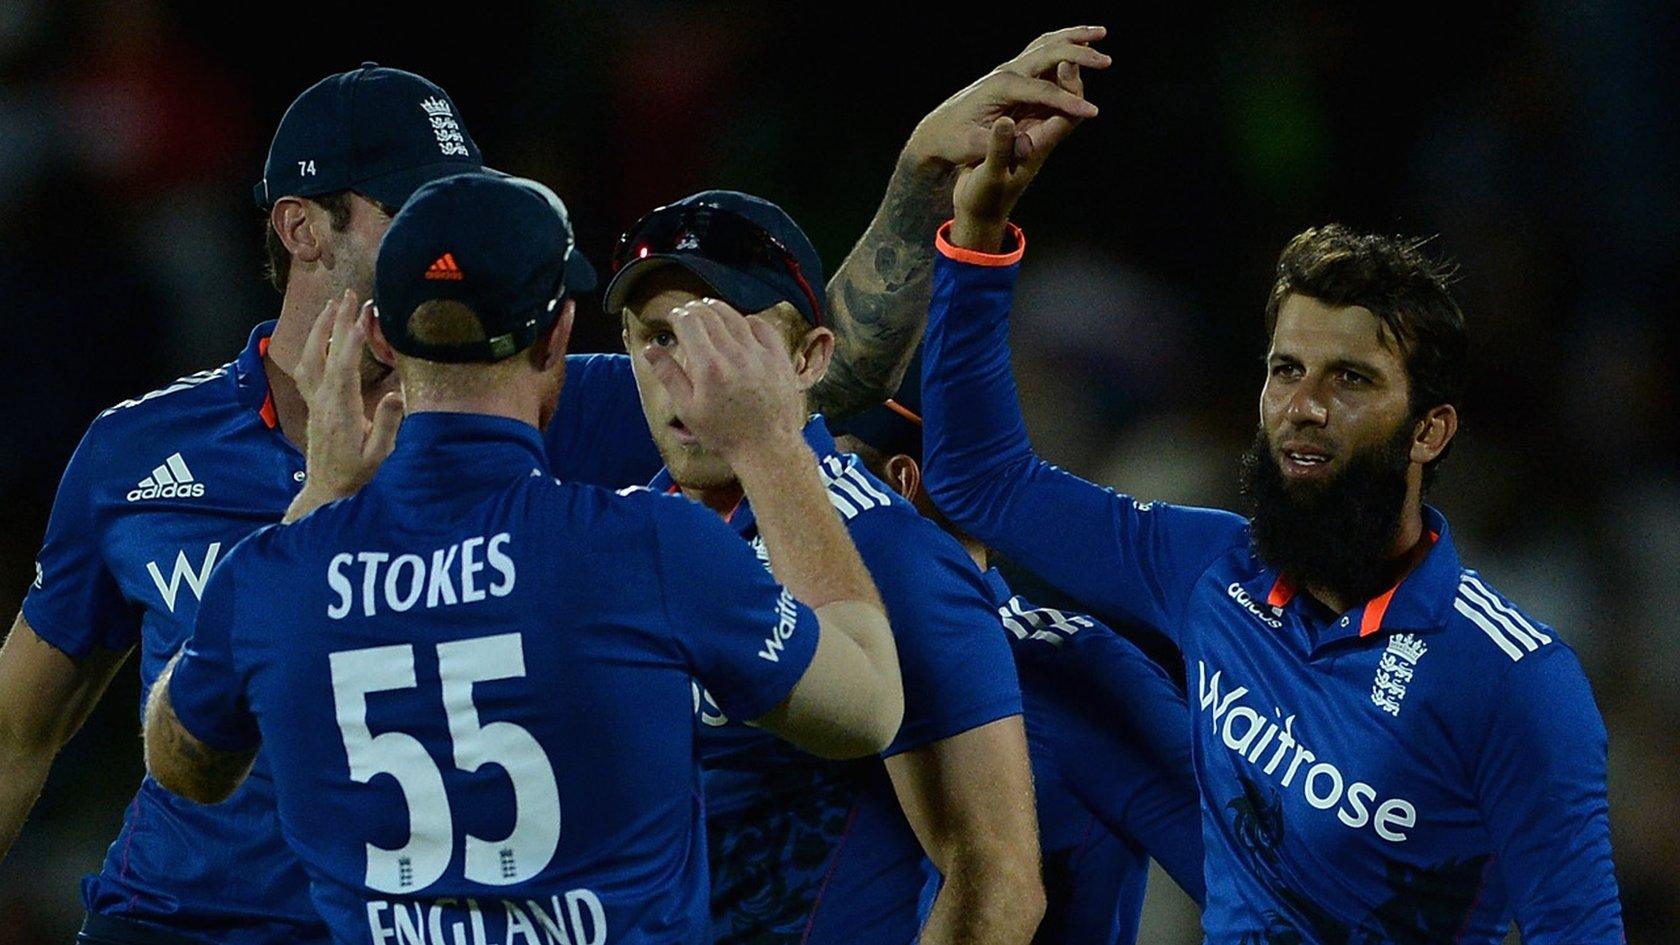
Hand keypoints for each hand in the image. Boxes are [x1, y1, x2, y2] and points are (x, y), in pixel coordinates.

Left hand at [288, 290, 403, 517]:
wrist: (327, 491)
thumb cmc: (356, 475)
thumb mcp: (378, 455)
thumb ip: (387, 425)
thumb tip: (397, 395)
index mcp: (340, 410)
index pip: (344, 367)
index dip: (351, 340)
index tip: (362, 315)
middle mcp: (323, 401)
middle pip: (326, 353)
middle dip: (338, 322)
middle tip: (350, 296)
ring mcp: (316, 402)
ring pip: (311, 357)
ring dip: (321, 329)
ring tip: (333, 307)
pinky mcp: (314, 405)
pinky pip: (308, 368)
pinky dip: (315, 346)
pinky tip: (323, 336)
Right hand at [641, 299, 807, 461]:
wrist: (767, 447)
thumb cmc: (725, 433)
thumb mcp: (688, 410)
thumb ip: (668, 375)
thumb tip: (650, 350)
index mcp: (708, 367)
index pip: (689, 322)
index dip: (677, 315)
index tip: (674, 318)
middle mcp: (734, 354)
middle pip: (710, 314)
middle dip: (695, 309)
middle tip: (688, 314)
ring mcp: (759, 354)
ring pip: (735, 316)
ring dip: (719, 309)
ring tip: (709, 310)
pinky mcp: (778, 357)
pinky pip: (762, 326)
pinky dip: (748, 320)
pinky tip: (741, 324)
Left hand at [903, 26, 1107, 171]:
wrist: (936, 130)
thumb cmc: (953, 141)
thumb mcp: (970, 147)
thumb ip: (997, 145)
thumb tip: (1025, 146)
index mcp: (1000, 87)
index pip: (1042, 92)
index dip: (1068, 102)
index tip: (1092, 112)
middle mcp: (1006, 72)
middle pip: (1048, 54)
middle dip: (1079, 56)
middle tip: (1107, 61)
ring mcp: (1009, 69)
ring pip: (1046, 45)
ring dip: (1074, 37)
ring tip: (1100, 33)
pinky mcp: (1013, 74)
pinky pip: (1042, 51)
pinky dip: (1062, 42)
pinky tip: (1079, 41)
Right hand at [951, 58, 1090, 251]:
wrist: (978, 210)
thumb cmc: (984, 198)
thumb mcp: (988, 175)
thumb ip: (997, 149)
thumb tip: (1006, 122)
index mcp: (1037, 145)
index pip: (1066, 114)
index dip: (1071, 88)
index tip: (1066, 63)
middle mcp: (1039, 135)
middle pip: (1067, 100)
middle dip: (1072, 72)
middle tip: (1075, 42)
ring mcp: (1029, 131)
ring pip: (1052, 96)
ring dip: (1057, 72)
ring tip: (1060, 42)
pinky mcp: (1017, 129)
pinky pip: (1034, 99)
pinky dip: (1039, 80)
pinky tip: (1032, 62)